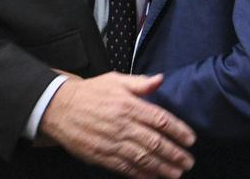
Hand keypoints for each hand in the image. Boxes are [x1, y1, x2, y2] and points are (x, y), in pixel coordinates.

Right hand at [39, 72, 194, 177]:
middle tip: (188, 161)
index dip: (178, 131)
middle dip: (175, 154)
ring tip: (176, 173)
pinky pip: (125, 167)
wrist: (58, 107)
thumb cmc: (90, 93)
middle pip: (155, 142)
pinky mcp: (101, 155)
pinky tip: (152, 178)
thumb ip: (139, 83)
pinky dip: (140, 175)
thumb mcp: (115, 80)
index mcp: (128, 105)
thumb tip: (160, 79)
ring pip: (142, 158)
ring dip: (162, 167)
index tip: (190, 140)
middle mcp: (122, 125)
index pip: (160, 119)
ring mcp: (111, 142)